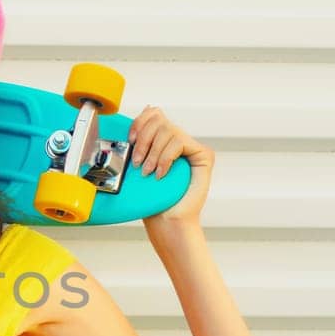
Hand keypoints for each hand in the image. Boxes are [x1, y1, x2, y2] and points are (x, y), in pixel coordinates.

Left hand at [129, 104, 213, 227]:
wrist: (167, 221)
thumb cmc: (151, 199)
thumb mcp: (138, 164)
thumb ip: (141, 140)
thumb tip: (139, 114)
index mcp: (164, 141)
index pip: (154, 114)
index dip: (140, 122)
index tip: (130, 140)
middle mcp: (180, 141)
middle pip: (160, 119)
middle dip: (144, 139)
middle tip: (137, 162)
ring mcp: (193, 147)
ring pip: (168, 130)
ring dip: (153, 153)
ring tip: (148, 172)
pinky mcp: (204, 155)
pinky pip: (179, 142)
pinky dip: (166, 157)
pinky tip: (162, 173)